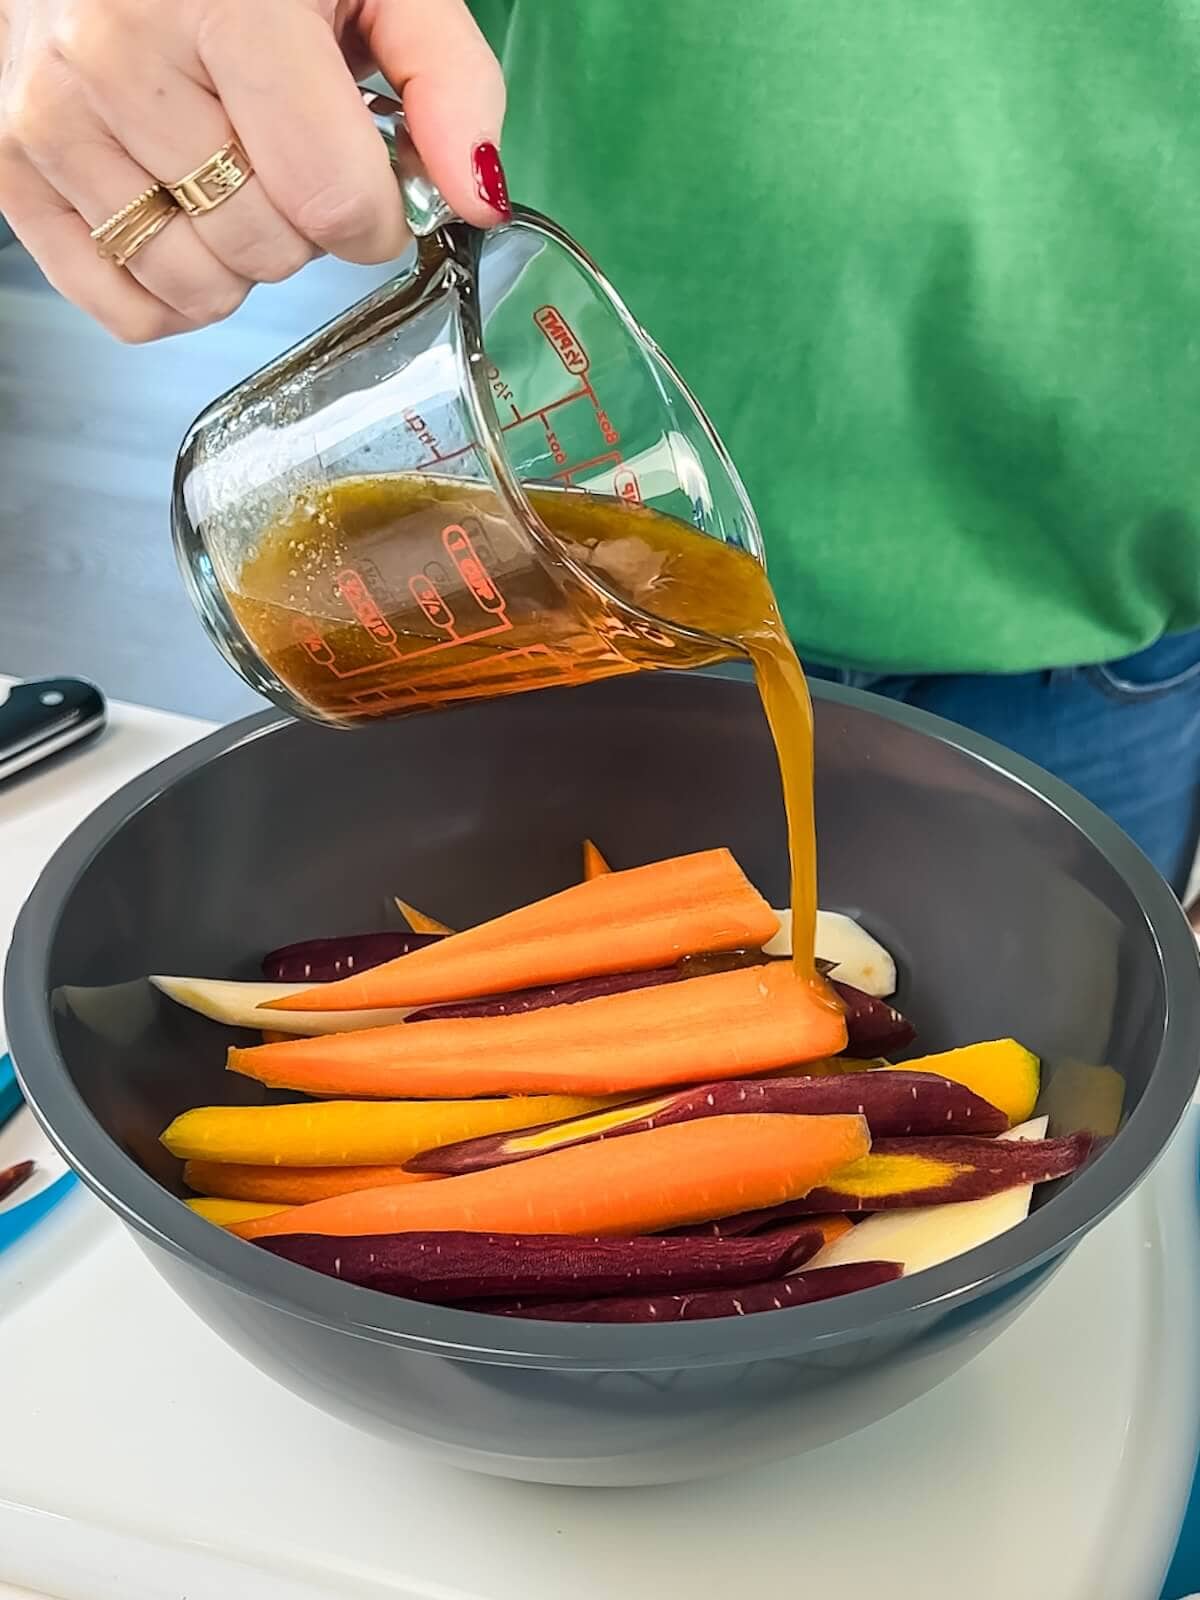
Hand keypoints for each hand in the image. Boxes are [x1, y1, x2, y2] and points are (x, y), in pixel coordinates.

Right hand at [0, 0, 506, 340]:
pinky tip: (184, 221)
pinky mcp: (11, 163)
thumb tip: (481, 196)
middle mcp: (117, 56)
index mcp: (225, 2)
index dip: (377, 216)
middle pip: (269, 246)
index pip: (333, 199)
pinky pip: (121, 307)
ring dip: (239, 260)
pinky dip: (172, 293)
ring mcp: (51, 116)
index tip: (373, 183)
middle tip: (287, 150)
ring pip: (198, 286)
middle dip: (305, 224)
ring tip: (229, 172)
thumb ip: (445, 78)